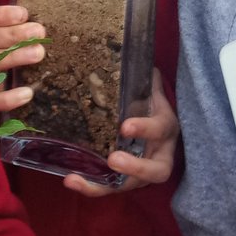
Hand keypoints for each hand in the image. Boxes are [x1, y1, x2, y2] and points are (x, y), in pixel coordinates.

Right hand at [0, 5, 45, 113]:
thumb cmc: (37, 59)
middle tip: (39, 33)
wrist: (35, 101)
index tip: (24, 15)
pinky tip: (28, 93)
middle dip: (13, 34)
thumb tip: (41, 25)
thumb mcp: (35, 42)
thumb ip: (34, 31)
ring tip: (38, 54)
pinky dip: (6, 98)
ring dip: (13, 57)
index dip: (3, 15)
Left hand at [63, 69, 178, 197]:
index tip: (125, 126)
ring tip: (77, 179)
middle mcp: (159, 153)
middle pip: (156, 170)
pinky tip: (69, 180)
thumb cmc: (149, 103)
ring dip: (103, 185)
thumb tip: (131, 49)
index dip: (145, 129)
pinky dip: (90, 186)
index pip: (161, 129)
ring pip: (129, 185)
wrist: (154, 121)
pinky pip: (109, 186)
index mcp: (166, 127)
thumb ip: (143, 74)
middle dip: (135, 167)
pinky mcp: (125, 179)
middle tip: (113, 159)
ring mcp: (142, 170)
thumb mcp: (150, 87)